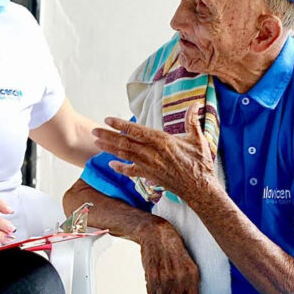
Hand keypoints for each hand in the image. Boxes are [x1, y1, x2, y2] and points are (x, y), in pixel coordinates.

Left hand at [92, 102, 216, 202]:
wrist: (200, 188)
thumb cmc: (200, 163)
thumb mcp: (198, 139)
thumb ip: (192, 121)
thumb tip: (195, 104)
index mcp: (162, 141)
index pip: (136, 130)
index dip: (120, 124)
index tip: (107, 119)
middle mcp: (152, 153)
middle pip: (125, 143)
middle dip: (108, 136)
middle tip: (94, 131)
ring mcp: (149, 166)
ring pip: (125, 155)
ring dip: (109, 149)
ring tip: (96, 142)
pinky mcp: (150, 176)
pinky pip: (131, 172)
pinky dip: (120, 168)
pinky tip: (111, 164)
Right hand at [140, 219, 199, 293]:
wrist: (156, 233)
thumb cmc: (172, 248)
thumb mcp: (187, 263)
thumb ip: (187, 281)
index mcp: (192, 274)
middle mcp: (180, 277)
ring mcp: (166, 277)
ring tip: (161, 284)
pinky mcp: (152, 276)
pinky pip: (150, 293)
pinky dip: (151, 288)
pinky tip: (154, 277)